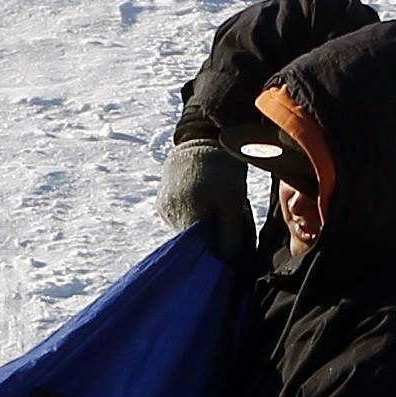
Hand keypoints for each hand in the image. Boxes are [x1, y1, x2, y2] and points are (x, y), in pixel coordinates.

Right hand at [155, 138, 256, 265]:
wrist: (201, 137)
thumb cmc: (221, 168)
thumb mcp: (233, 200)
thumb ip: (230, 233)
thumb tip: (226, 260)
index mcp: (186, 216)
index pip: (199, 251)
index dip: (214, 252)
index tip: (227, 246)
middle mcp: (168, 215)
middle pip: (191, 242)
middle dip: (209, 237)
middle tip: (225, 221)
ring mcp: (163, 208)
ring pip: (185, 231)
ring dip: (201, 226)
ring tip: (214, 206)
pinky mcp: (162, 201)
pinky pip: (179, 218)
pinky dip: (192, 216)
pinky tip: (203, 201)